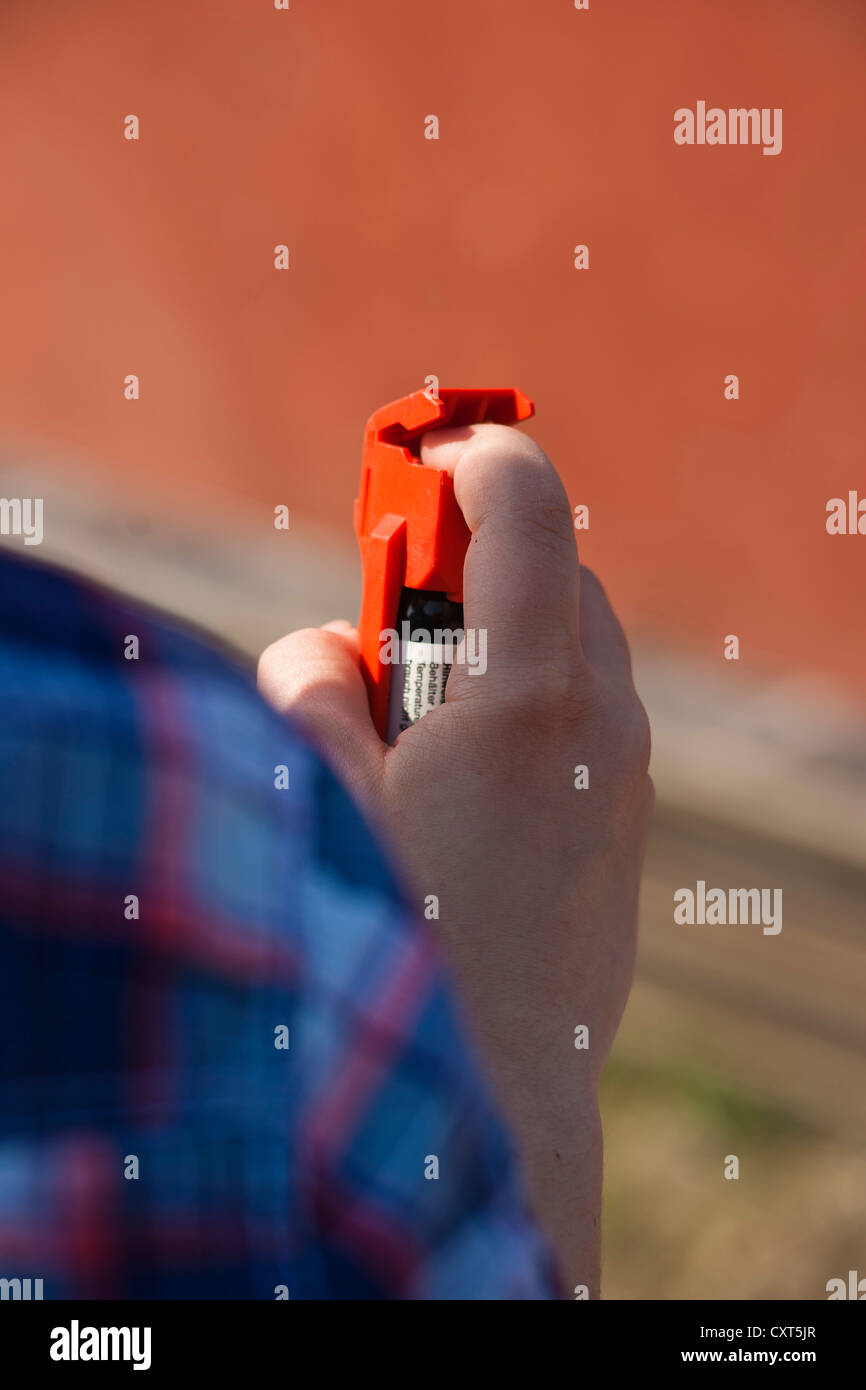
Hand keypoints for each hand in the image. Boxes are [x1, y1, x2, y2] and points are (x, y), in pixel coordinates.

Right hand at [258, 423, 653, 1294]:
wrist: (498, 1093)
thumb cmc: (400, 943)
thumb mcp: (321, 795)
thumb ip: (315, 690)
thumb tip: (325, 653)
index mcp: (532, 695)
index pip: (527, 510)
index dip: (477, 458)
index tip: (438, 449)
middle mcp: (603, 724)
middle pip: (558, 577)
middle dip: (477, 567)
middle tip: (400, 601)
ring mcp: (627, 780)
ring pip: (576, 653)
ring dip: (503, 644)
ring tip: (418, 714)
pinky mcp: (627, 827)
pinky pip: (584, 723)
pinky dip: (529, 708)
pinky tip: (462, 780)